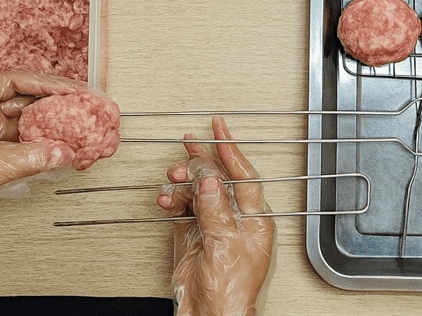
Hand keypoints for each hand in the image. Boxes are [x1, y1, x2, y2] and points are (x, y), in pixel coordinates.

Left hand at [0, 70, 79, 253]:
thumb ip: (33, 158)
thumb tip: (64, 152)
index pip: (17, 81)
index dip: (49, 83)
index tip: (72, 91)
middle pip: (23, 96)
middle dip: (53, 101)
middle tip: (80, 106)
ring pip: (22, 117)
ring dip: (47, 122)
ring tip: (73, 125)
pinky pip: (17, 137)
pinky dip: (37, 140)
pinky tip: (55, 145)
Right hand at [157, 116, 274, 315]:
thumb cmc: (231, 292)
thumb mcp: (225, 244)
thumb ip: (215, 208)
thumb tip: (209, 178)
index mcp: (255, 219)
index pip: (244, 175)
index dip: (231, 149)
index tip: (219, 128)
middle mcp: (235, 220)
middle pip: (218, 180)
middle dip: (203, 161)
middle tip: (188, 143)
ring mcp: (213, 228)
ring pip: (198, 193)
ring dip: (184, 183)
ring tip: (173, 177)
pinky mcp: (193, 239)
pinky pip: (183, 211)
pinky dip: (173, 202)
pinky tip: (166, 199)